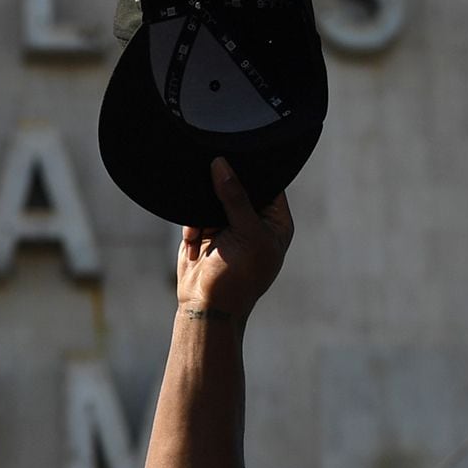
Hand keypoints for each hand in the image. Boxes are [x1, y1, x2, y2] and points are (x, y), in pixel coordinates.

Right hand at [174, 159, 292, 321]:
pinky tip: (193, 245)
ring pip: (213, 198)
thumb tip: (221, 164)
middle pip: (237, 187)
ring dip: (203, 213)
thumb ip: (235, 198)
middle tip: (214, 200)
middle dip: (221, 191)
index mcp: (275, 221)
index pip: (268, 184)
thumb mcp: (246, 234)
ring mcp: (228, 225)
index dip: (254, 172)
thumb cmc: (238, 277)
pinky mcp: (204, 230)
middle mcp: (253, 220)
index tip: (234, 160)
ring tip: (202, 233)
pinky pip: (195, 213)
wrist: (206, 306)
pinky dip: (192, 227)